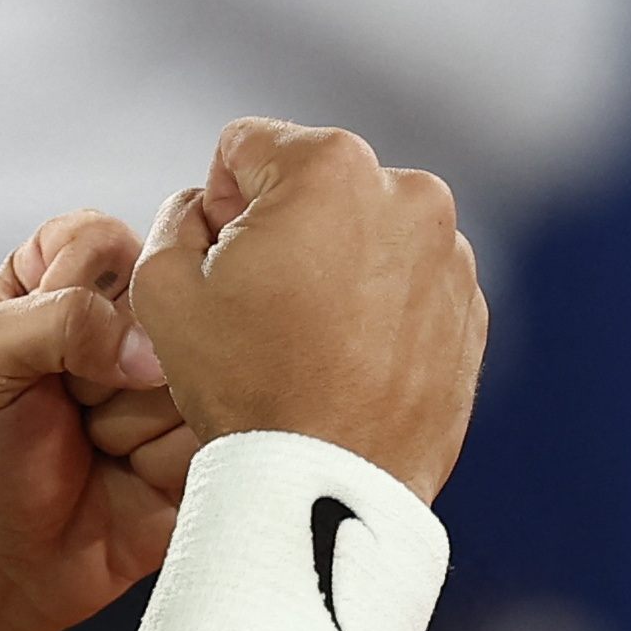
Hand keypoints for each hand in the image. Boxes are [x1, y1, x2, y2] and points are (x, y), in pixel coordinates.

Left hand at [0, 210, 199, 630]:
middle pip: (162, 300)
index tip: (44, 336)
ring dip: (129, 421)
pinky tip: (130, 477)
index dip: (77, 287)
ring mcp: (175, 380)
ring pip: (191, 366)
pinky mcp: (208, 437)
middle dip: (104, 365)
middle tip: (71, 404)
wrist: (7, 565)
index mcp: (63, 278)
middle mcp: (127, 320)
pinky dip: (160, 459)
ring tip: (97, 447)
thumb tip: (147, 347)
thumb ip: (57, 315)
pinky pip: (212, 427)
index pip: (102, 236)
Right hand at [129, 119, 486, 503]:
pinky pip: (403, 283)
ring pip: (361, 233)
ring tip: (306, 339)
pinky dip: (373, 307)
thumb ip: (176, 217)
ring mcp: (449, 254)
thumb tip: (206, 210)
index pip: (247, 147)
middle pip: (313, 187)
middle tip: (261, 306)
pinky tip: (343, 358)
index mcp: (332, 167)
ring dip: (332, 266)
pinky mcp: (469, 308)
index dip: (219, 203)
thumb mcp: (161, 286)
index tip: (225, 261)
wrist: (331, 483)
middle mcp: (408, 194)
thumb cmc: (249, 388)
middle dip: (282, 230)